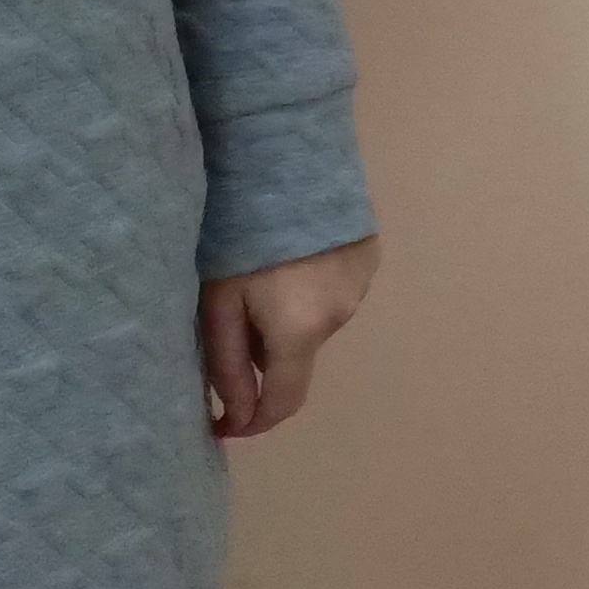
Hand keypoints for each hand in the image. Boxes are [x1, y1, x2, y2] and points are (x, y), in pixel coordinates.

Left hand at [201, 235, 378, 439]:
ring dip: (288, 318)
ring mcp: (361, 287)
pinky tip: (294, 256)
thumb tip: (237, 416)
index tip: (220, 425)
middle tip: (233, 314)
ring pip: (315, 324)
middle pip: (295, 357)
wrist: (292, 163)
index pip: (283, 403)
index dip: (252, 423)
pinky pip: (333, 293)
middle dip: (263, 352)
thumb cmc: (243, 236)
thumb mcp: (218, 304)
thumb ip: (228, 366)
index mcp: (300, 334)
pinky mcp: (370, 258)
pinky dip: (310, 291)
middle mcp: (339, 318)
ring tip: (262, 274)